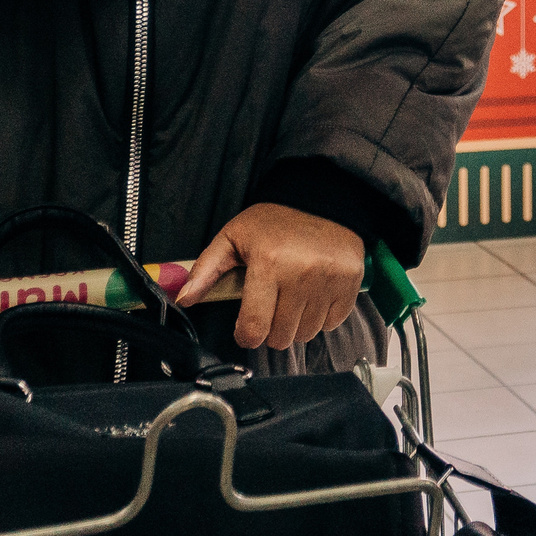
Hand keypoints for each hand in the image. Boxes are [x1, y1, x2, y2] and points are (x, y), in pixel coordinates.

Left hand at [177, 203, 365, 352]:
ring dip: (297, 324)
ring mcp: (330, 280)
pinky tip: (314, 295)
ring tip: (293, 297)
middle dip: (271, 329)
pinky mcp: (351, 282)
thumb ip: (206, 269)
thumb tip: (183, 298)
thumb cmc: (274, 220)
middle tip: (271, 305)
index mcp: (268, 264)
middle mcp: (301, 275)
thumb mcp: (233, 237)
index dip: (246, 335)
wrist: (321, 197)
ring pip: (307, 334)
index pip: (254, 329)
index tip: (247, 327)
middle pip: (281, 338)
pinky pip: (332, 323)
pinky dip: (321, 316)